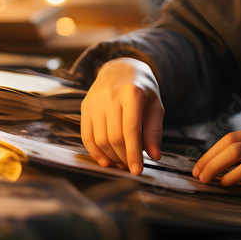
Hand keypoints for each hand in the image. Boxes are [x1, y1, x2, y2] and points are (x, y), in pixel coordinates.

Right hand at [80, 57, 163, 174]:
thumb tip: (155, 155)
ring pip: (100, 139)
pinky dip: (95, 152)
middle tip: (131, 167)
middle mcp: (110, 96)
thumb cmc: (142, 89)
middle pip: (114, 137)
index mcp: (132, 93)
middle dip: (123, 158)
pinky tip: (105, 160)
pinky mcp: (85, 107)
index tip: (137, 171)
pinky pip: (86, 135)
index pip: (131, 130)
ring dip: (110, 157)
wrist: (120, 68)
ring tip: (121, 163)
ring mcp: (95, 101)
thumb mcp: (155, 105)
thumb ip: (155, 130)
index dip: (134, 153)